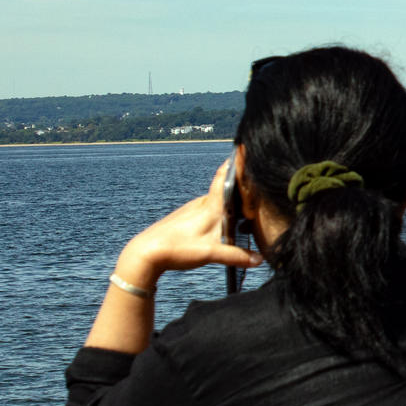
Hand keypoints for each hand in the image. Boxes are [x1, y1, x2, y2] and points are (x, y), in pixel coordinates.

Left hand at [115, 160, 263, 288]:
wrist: (145, 253)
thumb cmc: (177, 249)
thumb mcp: (210, 254)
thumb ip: (236, 256)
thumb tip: (260, 259)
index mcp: (211, 207)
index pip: (224, 177)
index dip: (235, 162)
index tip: (243, 146)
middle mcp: (202, 204)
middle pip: (224, 189)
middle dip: (239, 186)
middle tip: (255, 188)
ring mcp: (191, 210)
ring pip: (215, 201)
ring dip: (228, 202)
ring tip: (241, 212)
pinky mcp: (184, 218)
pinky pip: (206, 210)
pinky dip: (217, 212)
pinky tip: (219, 226)